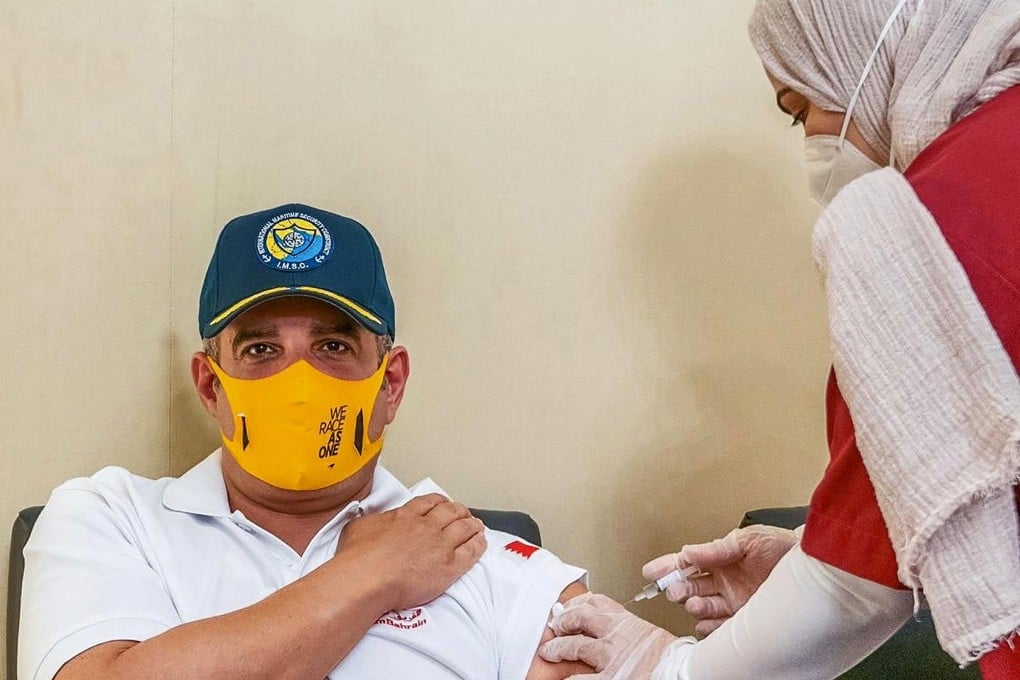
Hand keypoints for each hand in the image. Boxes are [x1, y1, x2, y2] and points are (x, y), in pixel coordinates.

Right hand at [337, 493, 486, 611]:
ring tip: (477, 526)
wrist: (366, 578)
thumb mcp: (358, 528)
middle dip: (460, 512)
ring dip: (473, 526)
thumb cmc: (357, 558)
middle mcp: (426, 526)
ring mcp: (440, 545)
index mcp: (406, 515)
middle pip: (451, 512)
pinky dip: (479, 544)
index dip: (441, 502)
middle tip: (464, 514)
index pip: (430, 502)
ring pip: (465, 528)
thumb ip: (371, 521)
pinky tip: (481, 543)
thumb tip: (371, 521)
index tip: (444, 505)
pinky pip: (472, 551)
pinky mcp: (449, 566)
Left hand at [539, 593, 679, 678]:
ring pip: (573, 646)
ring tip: (549, 651)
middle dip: (563, 620)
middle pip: (579, 617)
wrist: (683, 672)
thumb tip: (623, 633)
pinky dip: (569, 678)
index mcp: (627, 621)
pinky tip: (563, 678)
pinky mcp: (608, 678)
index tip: (570, 605)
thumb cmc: (674, 658)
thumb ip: (631, 630)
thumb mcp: (651, 634)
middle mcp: (614, 635)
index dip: (578, 603)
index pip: (596, 602)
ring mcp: (608, 657)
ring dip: (557, 648)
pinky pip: (579, 678)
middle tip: (554, 625)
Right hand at [643, 524, 797, 635]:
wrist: (810, 564)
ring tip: (694, 604)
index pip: (685, 564)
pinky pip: (720, 627)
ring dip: (694, 607)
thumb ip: (716, 549)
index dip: (666, 567)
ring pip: (701, 608)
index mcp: (717, 560)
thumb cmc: (780, 546)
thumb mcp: (747, 540)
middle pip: (688, 588)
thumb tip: (689, 551)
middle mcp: (721, 581)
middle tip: (674, 590)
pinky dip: (710, 628)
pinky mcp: (743, 617)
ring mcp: (731, 600)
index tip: (650, 571)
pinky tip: (706, 624)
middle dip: (677, 589)